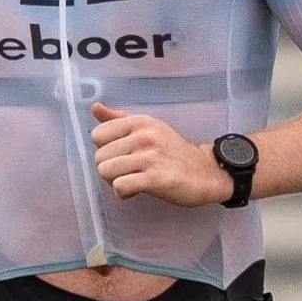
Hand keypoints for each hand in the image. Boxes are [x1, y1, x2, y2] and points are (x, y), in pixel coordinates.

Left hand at [90, 104, 231, 206]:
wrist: (206, 172)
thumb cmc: (173, 152)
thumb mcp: (149, 127)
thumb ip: (120, 120)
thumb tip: (95, 107)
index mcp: (139, 122)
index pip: (98, 135)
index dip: (105, 150)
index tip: (122, 156)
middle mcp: (144, 136)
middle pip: (99, 157)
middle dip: (110, 169)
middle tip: (129, 171)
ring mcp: (149, 157)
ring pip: (105, 171)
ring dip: (116, 181)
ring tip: (133, 180)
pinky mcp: (155, 179)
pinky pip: (120, 186)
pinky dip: (124, 193)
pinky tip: (137, 191)